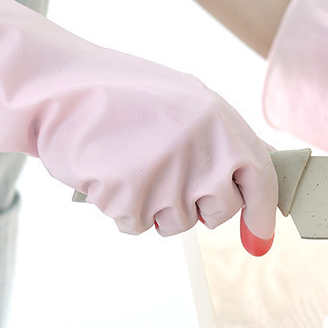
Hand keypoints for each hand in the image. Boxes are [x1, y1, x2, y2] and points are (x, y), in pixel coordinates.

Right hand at [0, 0, 276, 253]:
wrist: (61, 86)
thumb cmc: (125, 93)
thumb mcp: (189, 99)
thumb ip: (228, 136)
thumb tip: (266, 164)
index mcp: (222, 123)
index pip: (261, 181)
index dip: (261, 215)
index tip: (259, 241)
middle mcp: (203, 152)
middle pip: (219, 213)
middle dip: (199, 208)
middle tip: (170, 179)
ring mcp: (168, 177)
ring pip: (176, 225)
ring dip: (155, 208)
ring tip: (132, 166)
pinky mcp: (130, 198)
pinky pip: (136, 226)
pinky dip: (122, 209)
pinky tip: (110, 175)